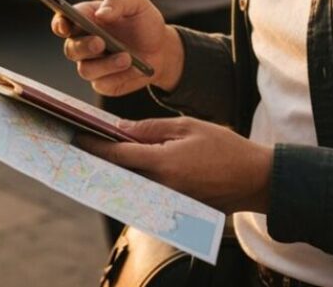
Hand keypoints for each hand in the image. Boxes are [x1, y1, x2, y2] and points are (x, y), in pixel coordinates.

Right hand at [53, 0, 184, 95]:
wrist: (163, 49)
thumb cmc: (145, 23)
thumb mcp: (137, 3)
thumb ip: (118, 2)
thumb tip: (101, 13)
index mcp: (86, 20)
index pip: (63, 21)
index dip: (59, 24)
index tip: (65, 26)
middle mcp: (84, 43)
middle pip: (71, 49)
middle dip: (83, 46)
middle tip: (100, 43)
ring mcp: (92, 64)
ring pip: (86, 69)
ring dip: (106, 64)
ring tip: (127, 57)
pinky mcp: (104, 83)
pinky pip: (103, 84)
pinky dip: (120, 76)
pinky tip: (134, 68)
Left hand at [76, 117, 273, 213]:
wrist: (254, 179)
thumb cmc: (225, 148)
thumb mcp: (187, 126)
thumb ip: (151, 128)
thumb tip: (121, 129)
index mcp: (163, 163)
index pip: (118, 155)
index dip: (95, 145)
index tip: (78, 137)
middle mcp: (160, 186)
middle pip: (120, 173)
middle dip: (102, 159)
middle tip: (84, 145)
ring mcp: (167, 200)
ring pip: (132, 183)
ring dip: (118, 170)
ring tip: (103, 153)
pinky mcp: (175, 206)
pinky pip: (147, 192)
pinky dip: (136, 179)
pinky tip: (131, 167)